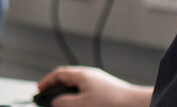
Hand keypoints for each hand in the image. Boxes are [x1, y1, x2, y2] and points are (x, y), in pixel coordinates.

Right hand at [37, 66, 151, 106]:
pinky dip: (80, 98)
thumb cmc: (112, 102)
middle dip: (57, 88)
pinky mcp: (107, 90)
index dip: (47, 81)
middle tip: (50, 98)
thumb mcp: (81, 103)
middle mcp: (91, 76)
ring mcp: (100, 82)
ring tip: (65, 104)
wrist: (136, 104)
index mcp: (82, 75)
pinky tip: (82, 105)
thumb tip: (55, 102)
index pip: (58, 73)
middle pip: (68, 79)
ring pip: (78, 86)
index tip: (39, 89)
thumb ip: (64, 102)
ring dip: (69, 94)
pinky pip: (87, 91)